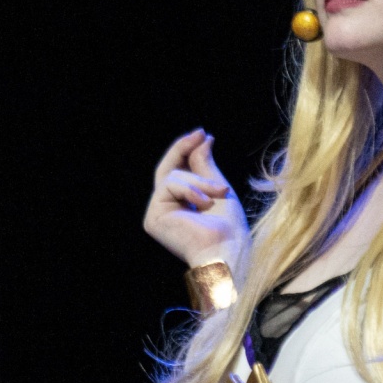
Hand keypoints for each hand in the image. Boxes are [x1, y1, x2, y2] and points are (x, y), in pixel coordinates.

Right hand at [144, 129, 247, 267]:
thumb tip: (202, 139)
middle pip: (167, 171)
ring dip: (200, 181)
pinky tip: (205, 204)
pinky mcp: (153, 219)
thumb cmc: (229, 226)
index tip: (203, 134)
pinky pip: (169, 186)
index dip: (185, 151)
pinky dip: (190, 190)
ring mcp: (157, 215)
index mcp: (182, 206)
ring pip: (172, 177)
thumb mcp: (218, 188)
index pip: (177, 173)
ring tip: (220, 193)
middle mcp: (166, 211)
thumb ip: (205, 166)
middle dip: (182, 149)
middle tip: (200, 134)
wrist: (228, 249)